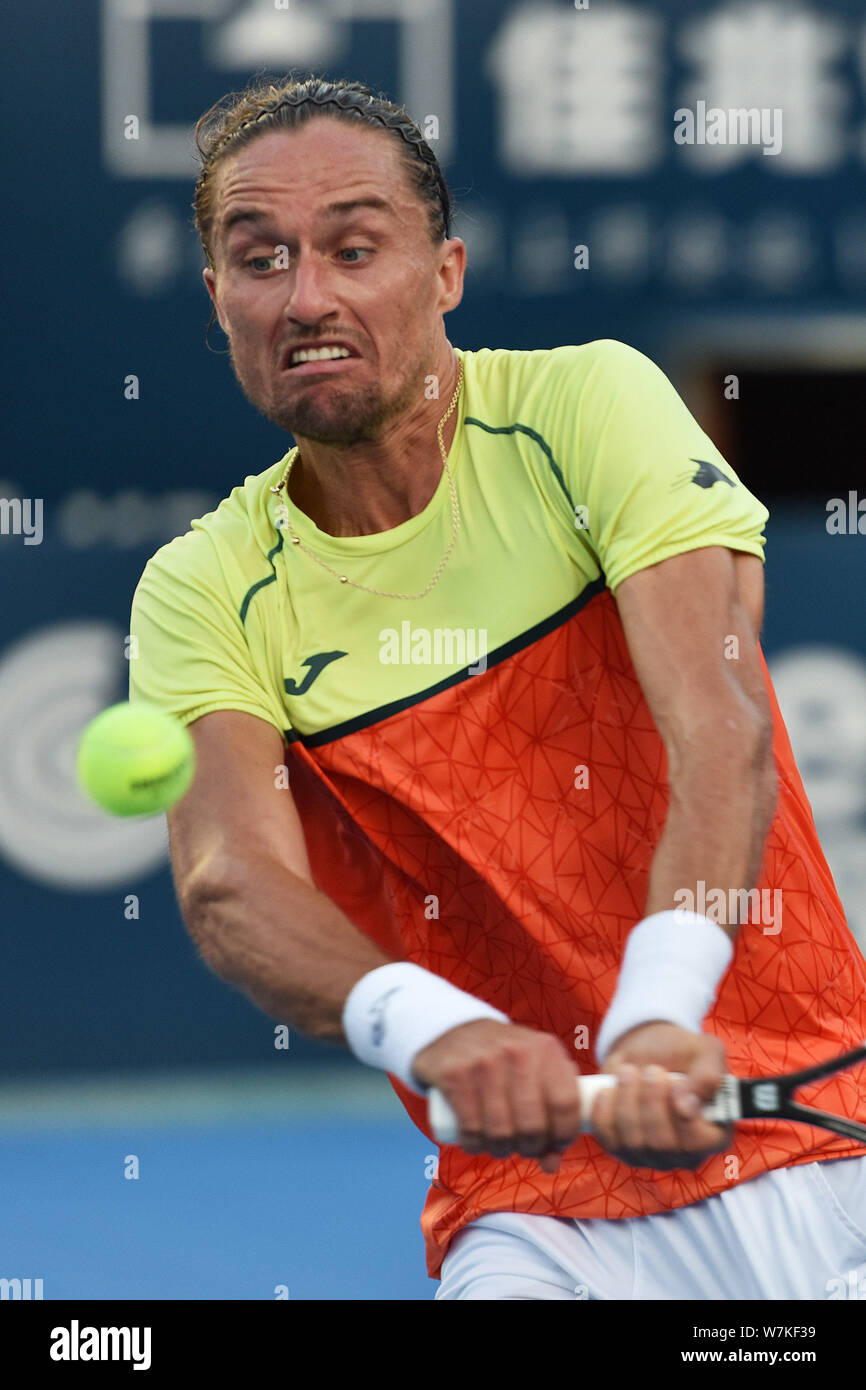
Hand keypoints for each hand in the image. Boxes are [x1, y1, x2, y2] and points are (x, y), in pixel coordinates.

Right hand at [413, 1019, 581, 1173]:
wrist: (454, 1031)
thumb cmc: (504, 1062)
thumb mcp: (535, 1071)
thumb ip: (552, 1113)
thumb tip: (552, 1163)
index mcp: (546, 1049)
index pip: (566, 1104)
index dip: (563, 1135)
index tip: (554, 1144)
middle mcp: (518, 1051)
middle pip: (533, 1125)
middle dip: (529, 1147)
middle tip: (521, 1146)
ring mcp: (484, 1061)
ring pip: (501, 1132)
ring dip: (500, 1149)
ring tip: (498, 1143)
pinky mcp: (456, 1073)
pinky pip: (471, 1128)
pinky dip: (474, 1144)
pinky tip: (474, 1141)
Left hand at [590, 1022, 731, 1170]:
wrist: (648, 1051)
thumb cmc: (683, 1053)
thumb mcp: (706, 1051)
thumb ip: (708, 1076)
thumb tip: (687, 1106)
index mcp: (714, 1134)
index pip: (699, 1143)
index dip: (682, 1116)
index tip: (672, 1082)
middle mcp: (685, 1154)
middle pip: (662, 1144)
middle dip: (651, 1102)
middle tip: (651, 1070)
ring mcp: (652, 1156)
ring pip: (633, 1143)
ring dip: (627, 1102)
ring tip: (629, 1072)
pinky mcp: (622, 1149)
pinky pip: (608, 1140)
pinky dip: (604, 1113)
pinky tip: (608, 1090)